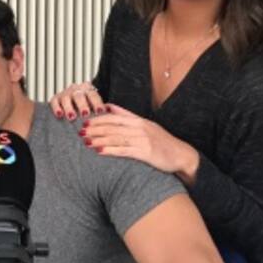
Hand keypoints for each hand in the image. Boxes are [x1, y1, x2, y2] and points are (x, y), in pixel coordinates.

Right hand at [49, 81, 105, 119]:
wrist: (74, 101)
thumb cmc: (87, 106)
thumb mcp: (95, 105)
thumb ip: (100, 110)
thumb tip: (109, 117)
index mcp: (88, 90)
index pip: (93, 95)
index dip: (97, 103)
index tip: (100, 111)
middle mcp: (76, 90)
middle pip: (79, 96)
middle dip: (82, 105)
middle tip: (85, 114)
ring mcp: (65, 94)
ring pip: (66, 98)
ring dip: (69, 107)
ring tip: (72, 117)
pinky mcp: (56, 98)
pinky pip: (54, 101)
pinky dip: (56, 108)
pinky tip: (59, 115)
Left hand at [81, 104, 199, 183]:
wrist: (182, 155)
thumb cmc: (162, 142)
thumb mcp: (146, 125)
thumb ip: (127, 116)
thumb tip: (108, 106)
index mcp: (139, 120)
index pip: (114, 116)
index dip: (98, 118)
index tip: (85, 120)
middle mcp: (140, 127)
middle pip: (113, 126)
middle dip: (95, 128)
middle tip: (80, 131)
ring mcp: (143, 139)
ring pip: (116, 137)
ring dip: (99, 139)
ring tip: (86, 141)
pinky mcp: (145, 152)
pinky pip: (124, 150)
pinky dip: (111, 150)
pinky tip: (100, 151)